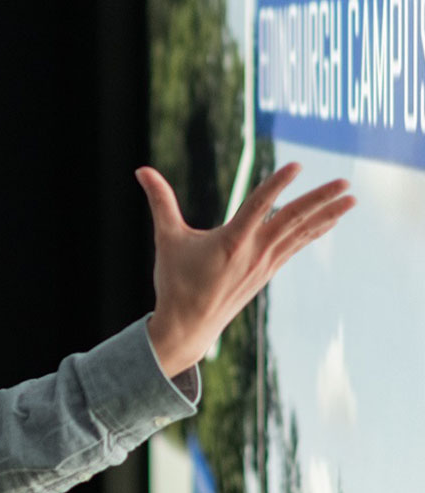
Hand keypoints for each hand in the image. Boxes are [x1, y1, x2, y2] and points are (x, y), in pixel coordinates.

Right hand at [135, 162, 356, 377]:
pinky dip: (314, 231)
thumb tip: (141, 169)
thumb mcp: (166, 238)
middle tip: (346, 182)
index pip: (258, 206)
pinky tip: (328, 221)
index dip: (276, 184)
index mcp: (231, 242)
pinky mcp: (266, 272)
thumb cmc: (175, 281)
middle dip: (321, 200)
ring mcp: (264, 264)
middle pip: (292, 219)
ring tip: (351, 198)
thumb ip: (160, 201)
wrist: (189, 326)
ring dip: (327, 215)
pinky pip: (295, 246)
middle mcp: (254, 252)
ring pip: (300, 233)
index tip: (297, 166)